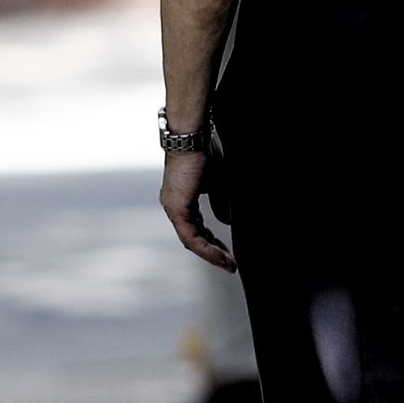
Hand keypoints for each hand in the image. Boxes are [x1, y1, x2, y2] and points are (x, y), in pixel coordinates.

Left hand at [160, 150, 235, 270]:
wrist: (191, 139)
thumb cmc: (203, 152)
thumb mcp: (217, 181)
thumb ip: (219, 201)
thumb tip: (226, 220)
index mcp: (182, 198)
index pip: (197, 227)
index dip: (213, 241)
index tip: (228, 251)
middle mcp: (174, 205)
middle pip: (193, 237)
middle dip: (213, 252)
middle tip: (230, 264)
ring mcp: (173, 208)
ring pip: (191, 240)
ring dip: (210, 254)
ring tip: (228, 264)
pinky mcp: (176, 208)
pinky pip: (190, 236)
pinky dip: (205, 247)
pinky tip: (219, 255)